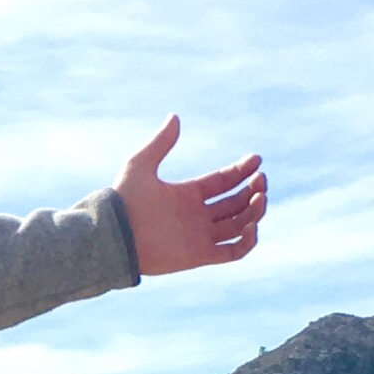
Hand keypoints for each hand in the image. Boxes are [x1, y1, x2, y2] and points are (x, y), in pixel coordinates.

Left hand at [115, 116, 266, 276]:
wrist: (112, 235)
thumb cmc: (123, 201)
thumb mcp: (140, 165)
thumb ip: (160, 143)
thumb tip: (175, 117)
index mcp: (186, 194)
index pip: (223, 181)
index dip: (241, 170)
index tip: (257, 159)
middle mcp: (196, 215)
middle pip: (235, 202)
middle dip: (252, 190)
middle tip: (261, 178)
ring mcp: (200, 236)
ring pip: (239, 225)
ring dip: (254, 211)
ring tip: (260, 196)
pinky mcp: (200, 256)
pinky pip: (233, 252)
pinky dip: (247, 242)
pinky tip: (251, 225)